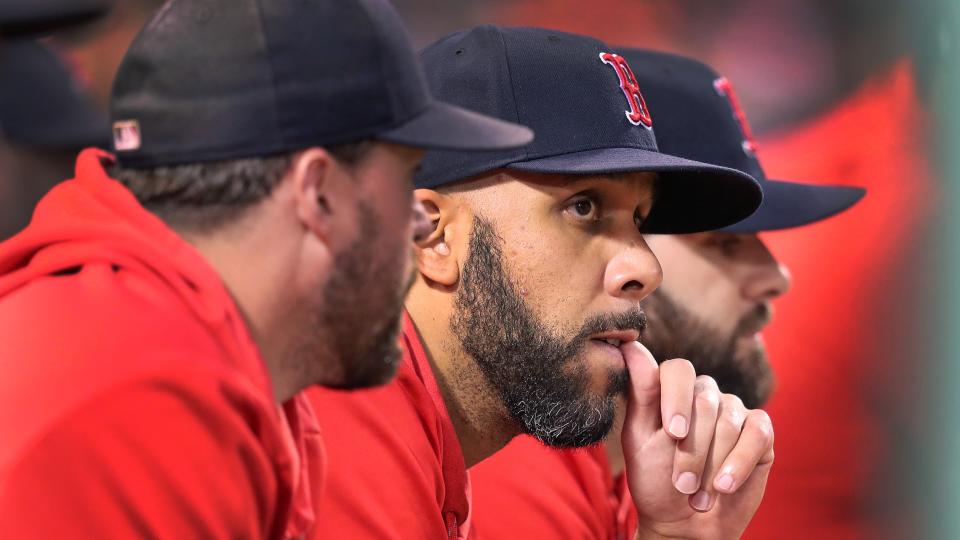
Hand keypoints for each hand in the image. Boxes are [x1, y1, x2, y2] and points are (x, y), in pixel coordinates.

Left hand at [619, 342, 773, 539]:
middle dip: (692, 449)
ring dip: (712, 465)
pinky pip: (757, 434)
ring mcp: (734, 411)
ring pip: (729, 422)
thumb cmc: (656, 480)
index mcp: (671, 390)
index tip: (673, 434)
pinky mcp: (760, 432)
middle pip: (704, 401)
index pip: (678, 370)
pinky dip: (739, 463)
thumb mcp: (640, 438)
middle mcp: (704, 394)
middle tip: (682, 484)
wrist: (685, 524)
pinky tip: (724, 486)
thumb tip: (630, 344)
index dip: (677, 398)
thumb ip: (641, 392)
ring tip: (699, 495)